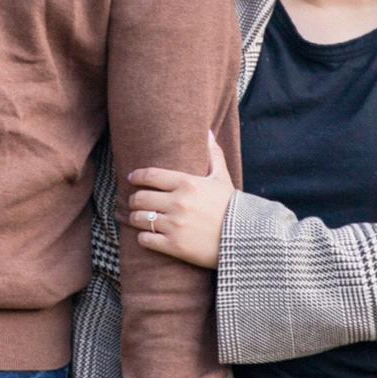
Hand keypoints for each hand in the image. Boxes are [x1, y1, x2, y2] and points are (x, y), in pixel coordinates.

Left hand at [125, 132, 233, 269]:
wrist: (245, 239)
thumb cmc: (232, 206)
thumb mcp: (223, 178)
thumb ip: (213, 155)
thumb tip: (207, 132)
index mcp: (187, 183)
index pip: (151, 175)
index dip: (137, 176)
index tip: (131, 178)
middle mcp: (178, 203)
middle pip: (140, 198)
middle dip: (134, 200)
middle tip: (135, 202)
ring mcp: (175, 225)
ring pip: (139, 219)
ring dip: (135, 218)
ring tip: (138, 218)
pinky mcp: (174, 246)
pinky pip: (145, 239)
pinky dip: (143, 238)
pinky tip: (147, 236)